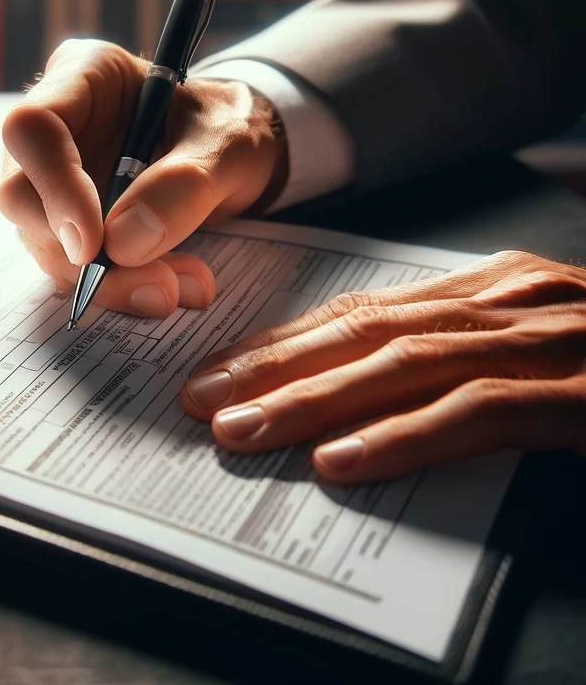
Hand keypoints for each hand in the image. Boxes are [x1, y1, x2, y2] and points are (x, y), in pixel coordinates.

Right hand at [0, 39, 284, 317]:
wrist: (233, 155)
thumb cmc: (227, 128)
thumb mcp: (228, 144)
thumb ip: (184, 185)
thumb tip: (123, 244)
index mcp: (82, 75)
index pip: (32, 127)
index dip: (54, 186)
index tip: (93, 244)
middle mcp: (54, 126)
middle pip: (21, 194)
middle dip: (80, 253)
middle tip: (156, 286)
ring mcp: (51, 177)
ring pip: (43, 241)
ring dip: (106, 281)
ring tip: (180, 287)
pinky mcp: (64, 221)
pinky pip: (70, 266)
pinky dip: (117, 287)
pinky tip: (169, 285)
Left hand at [181, 250, 585, 481]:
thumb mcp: (535, 347)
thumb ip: (463, 361)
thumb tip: (368, 395)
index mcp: (492, 290)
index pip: (364, 311)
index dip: (286, 342)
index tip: (222, 369)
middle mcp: (512, 302)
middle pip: (365, 333)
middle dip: (275, 369)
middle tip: (201, 400)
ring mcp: (552, 342)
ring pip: (405, 367)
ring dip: (314, 401)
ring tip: (243, 433)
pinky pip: (482, 414)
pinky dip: (406, 438)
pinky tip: (344, 462)